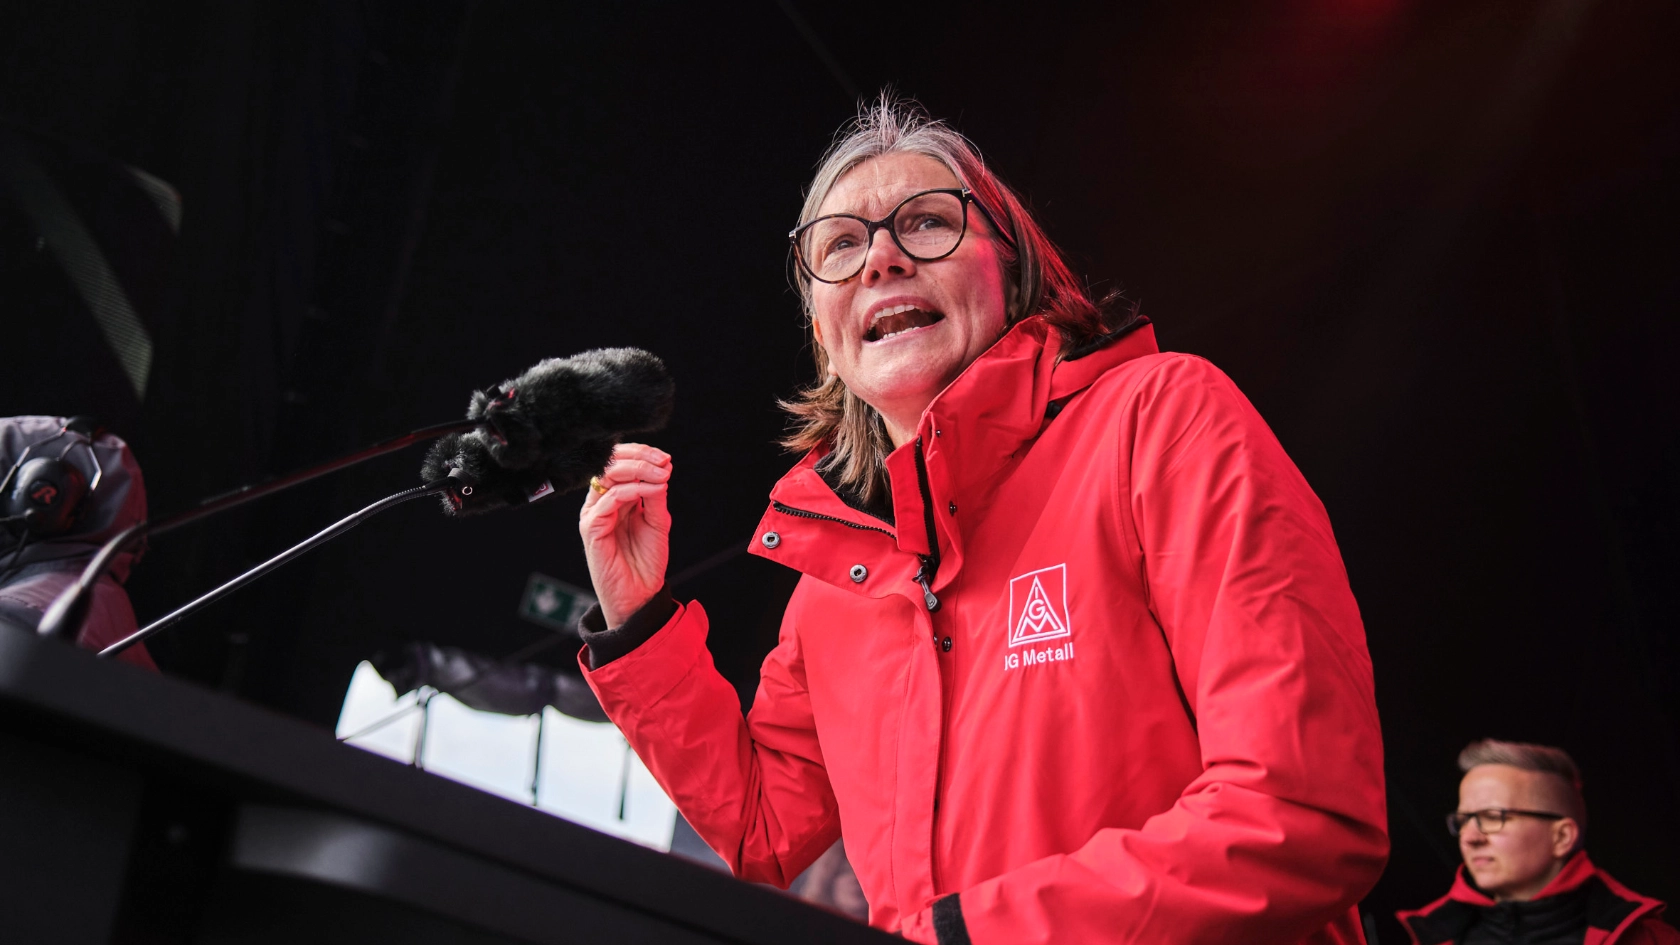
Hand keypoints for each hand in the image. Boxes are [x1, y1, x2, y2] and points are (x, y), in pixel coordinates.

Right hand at [580, 443, 671, 626]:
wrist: (640, 594)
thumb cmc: (646, 560)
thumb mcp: (657, 520)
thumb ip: (655, 495)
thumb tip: (662, 467)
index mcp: (614, 498)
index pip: (619, 463)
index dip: (640, 453)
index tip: (665, 458)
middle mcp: (600, 503)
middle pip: (611, 464)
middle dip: (640, 457)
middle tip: (664, 462)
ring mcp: (593, 514)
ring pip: (608, 477)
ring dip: (639, 470)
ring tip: (663, 475)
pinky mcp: (591, 529)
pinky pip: (609, 500)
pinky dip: (634, 491)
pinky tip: (654, 490)